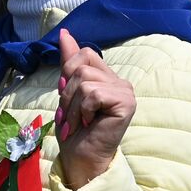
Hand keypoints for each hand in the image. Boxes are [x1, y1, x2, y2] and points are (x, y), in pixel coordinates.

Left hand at [55, 29, 135, 189]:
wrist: (81, 158)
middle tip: (72, 115)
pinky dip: (83, 111)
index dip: (68, 73)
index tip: (68, 100)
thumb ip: (69, 62)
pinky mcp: (126, 103)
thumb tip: (64, 32)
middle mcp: (120, 82)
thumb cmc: (75, 130)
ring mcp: (125, 92)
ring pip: (85, 81)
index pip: (85, 53)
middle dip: (67, 93)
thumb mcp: (67, 91)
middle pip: (82, 65)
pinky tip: (89, 124)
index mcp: (107, 78)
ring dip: (73, 106)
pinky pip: (92, 93)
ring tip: (79, 122)